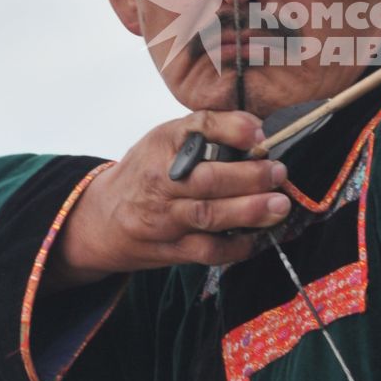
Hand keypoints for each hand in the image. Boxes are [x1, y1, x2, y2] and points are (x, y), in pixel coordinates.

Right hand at [48, 111, 290, 285]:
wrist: (101, 220)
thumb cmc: (145, 174)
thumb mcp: (164, 142)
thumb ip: (205, 133)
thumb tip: (258, 129)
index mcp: (161, 144)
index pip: (197, 128)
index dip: (232, 129)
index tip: (260, 133)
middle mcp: (160, 181)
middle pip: (207, 179)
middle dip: (249, 176)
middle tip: (278, 173)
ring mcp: (164, 218)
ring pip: (209, 216)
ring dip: (249, 212)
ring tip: (279, 206)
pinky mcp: (170, 249)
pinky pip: (208, 251)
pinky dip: (237, 246)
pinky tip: (258, 236)